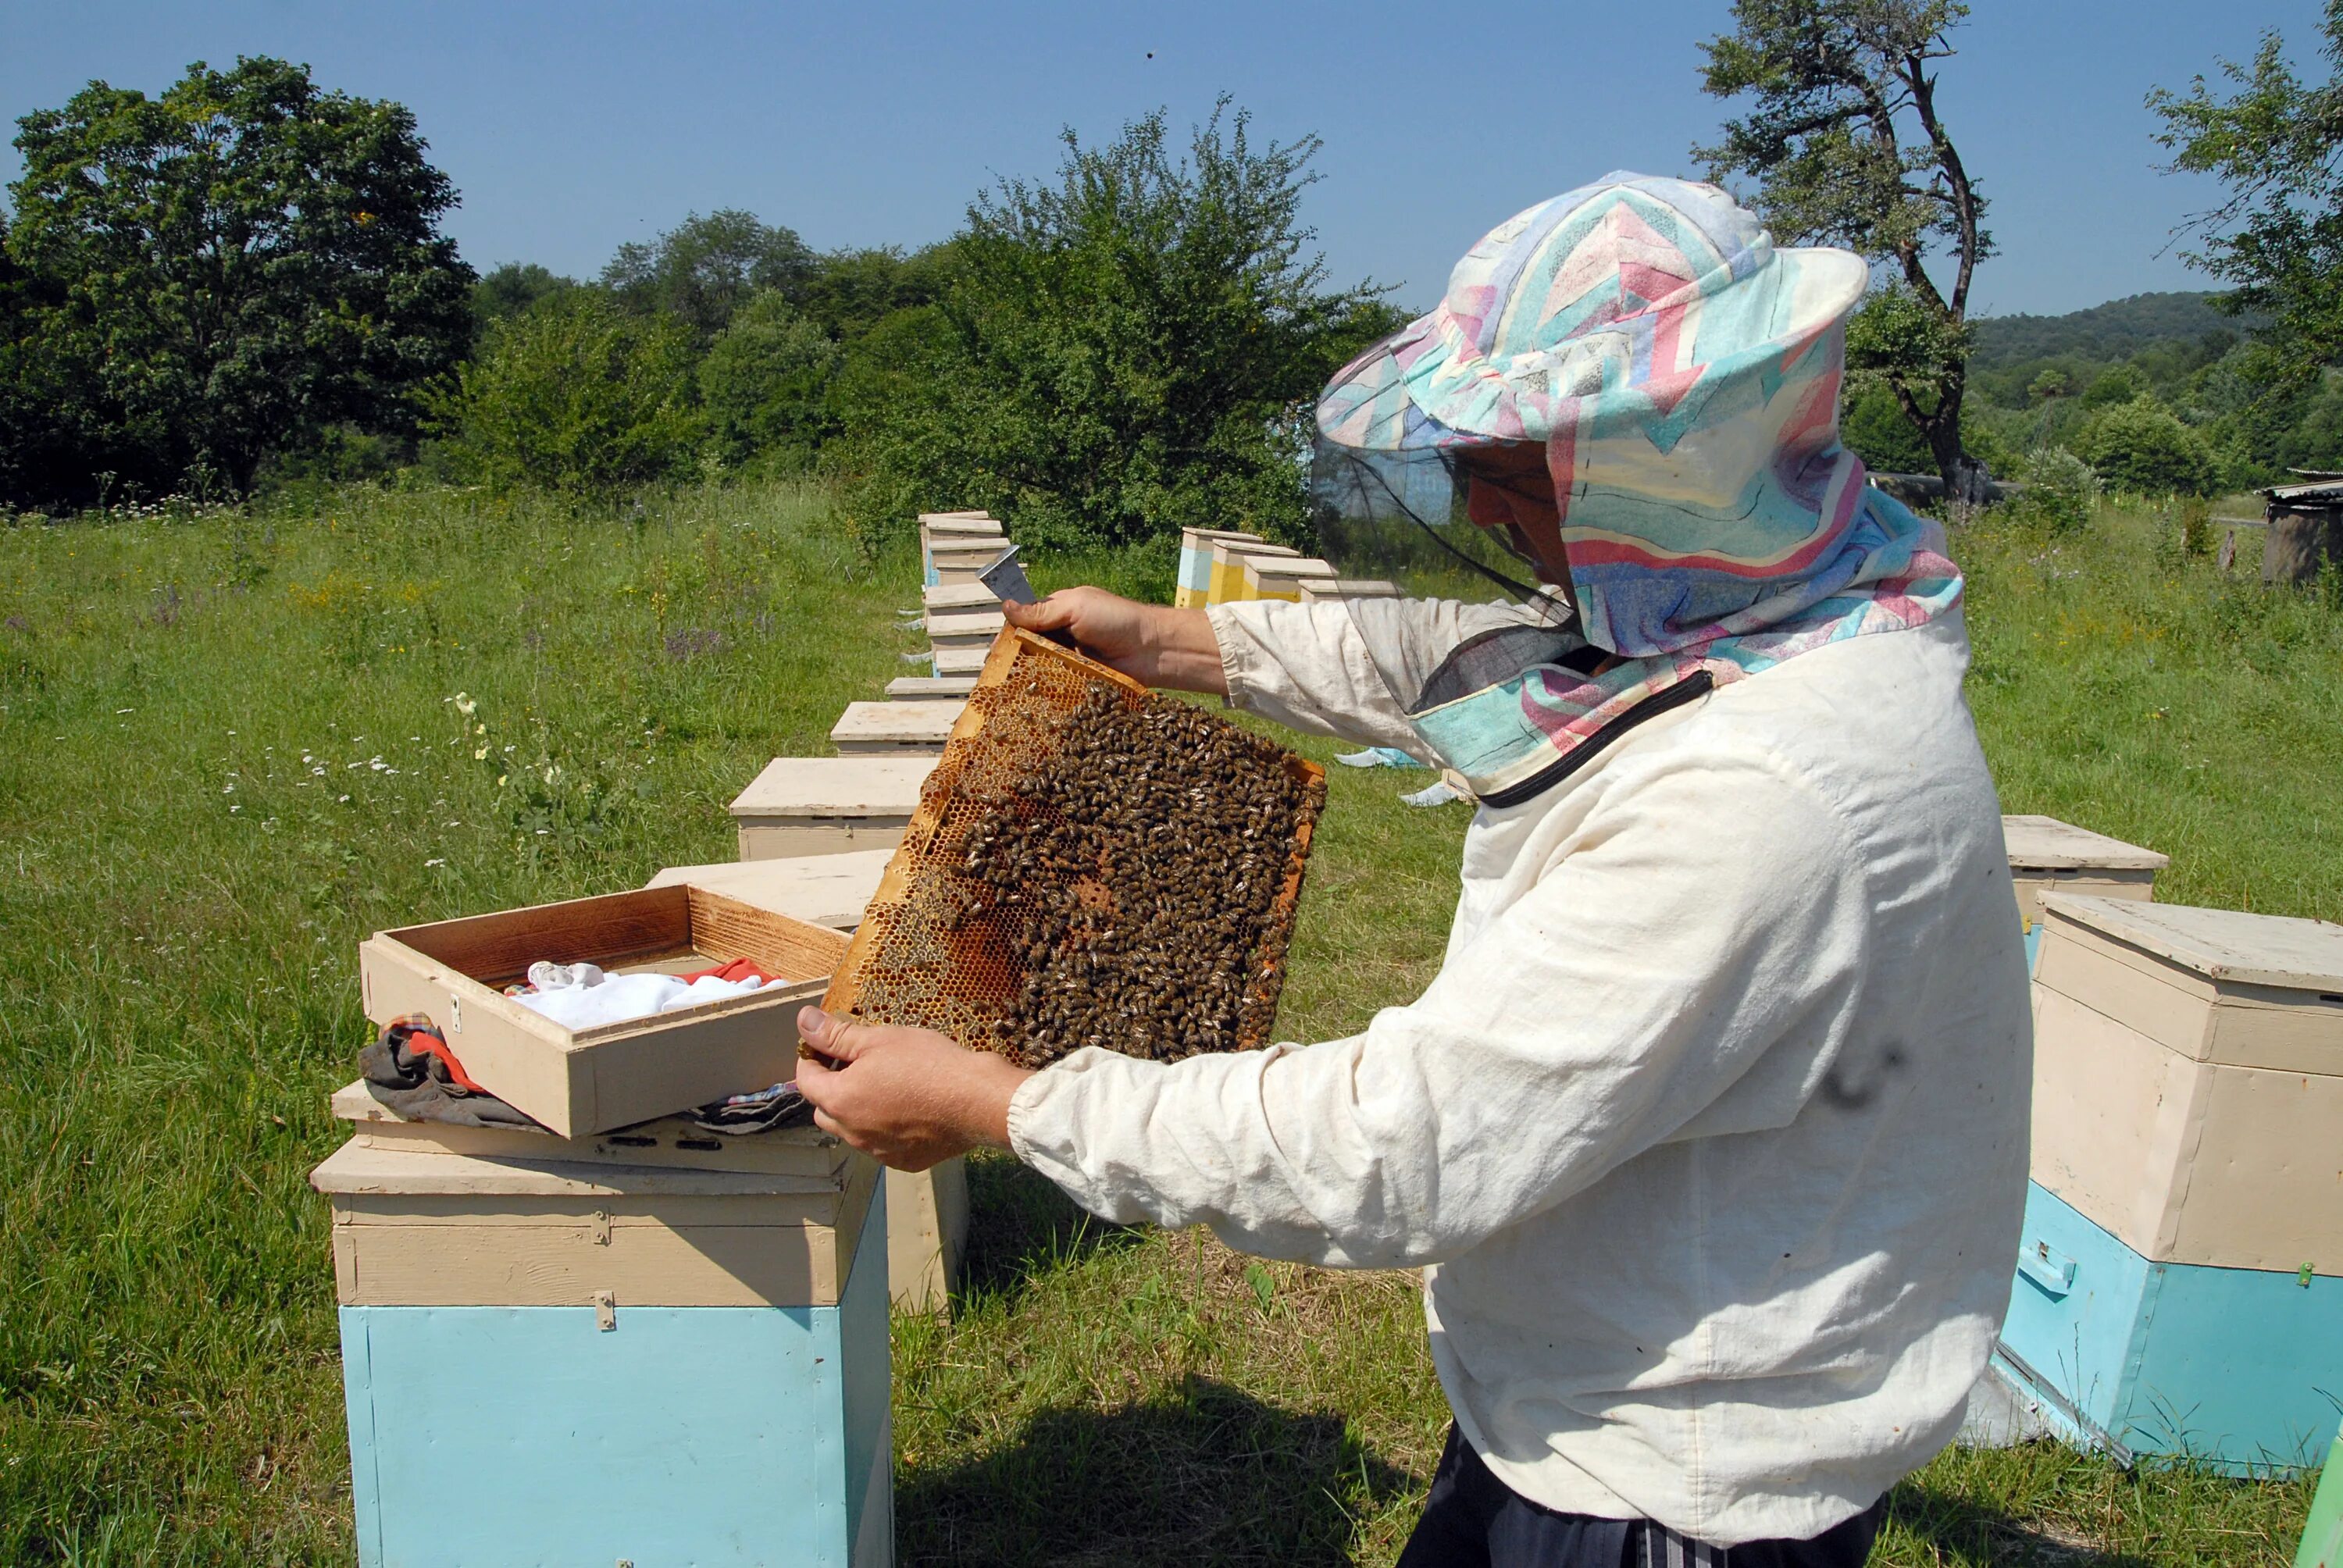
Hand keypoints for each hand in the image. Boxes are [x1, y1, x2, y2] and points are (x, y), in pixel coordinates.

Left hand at [794, 1007, 1032, 1170]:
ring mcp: (878, 1151)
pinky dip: (884, 1127)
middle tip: (856, 1063)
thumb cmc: (927, 1065)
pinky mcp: (904, 1161)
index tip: (827, 1044)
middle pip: (825, 1109)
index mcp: (839, 1100)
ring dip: (857, 1109)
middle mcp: (852, 1133)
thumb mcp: (879, 1039)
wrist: (976, 1101)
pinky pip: (881, 1144)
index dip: (812, 1057)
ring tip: (885, 1084)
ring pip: (853, 1130)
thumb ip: (835, 1034)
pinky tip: (908, 1108)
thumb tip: (803, 1020)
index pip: (806, 1079)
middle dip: (832, 1086)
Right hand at [1002, 587, 1227, 694]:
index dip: (1010, 636)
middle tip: (995, 678)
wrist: (1152, 649)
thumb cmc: (1116, 620)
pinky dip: (1048, 693)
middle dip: (1015, 661)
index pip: (1026, 623)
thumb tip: (1005, 606)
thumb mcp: (1076, 608)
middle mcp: (1063, 637)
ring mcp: (1072, 661)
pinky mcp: (1082, 682)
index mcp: (1059, 612)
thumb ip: (1041, 611)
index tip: (994, 651)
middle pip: (1030, 650)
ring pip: (1043, 671)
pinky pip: (1060, 688)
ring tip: (1006, 693)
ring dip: (1029, 680)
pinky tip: (1031, 703)